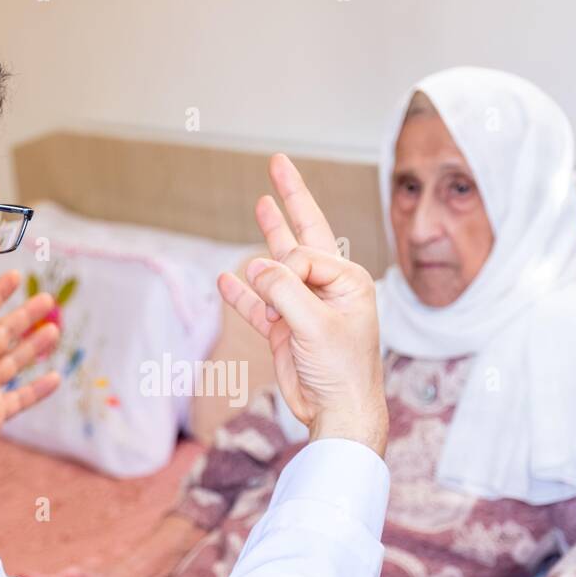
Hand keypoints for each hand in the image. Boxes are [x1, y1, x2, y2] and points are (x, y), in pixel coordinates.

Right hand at [216, 154, 386, 455]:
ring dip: (268, 236)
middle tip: (278, 163)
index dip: (287, 268)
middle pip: (304, 233)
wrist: (338, 414)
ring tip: (260, 202)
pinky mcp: (285, 330)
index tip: (284, 300)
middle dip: (290, 199)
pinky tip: (227, 278)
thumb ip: (284, 291)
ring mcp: (305, 307)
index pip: (306, 252)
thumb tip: (253, 266)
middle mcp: (327, 288)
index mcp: (348, 281)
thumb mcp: (315, 325)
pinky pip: (259, 304)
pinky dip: (242, 292)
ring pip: (278, 264)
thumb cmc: (341, 370)